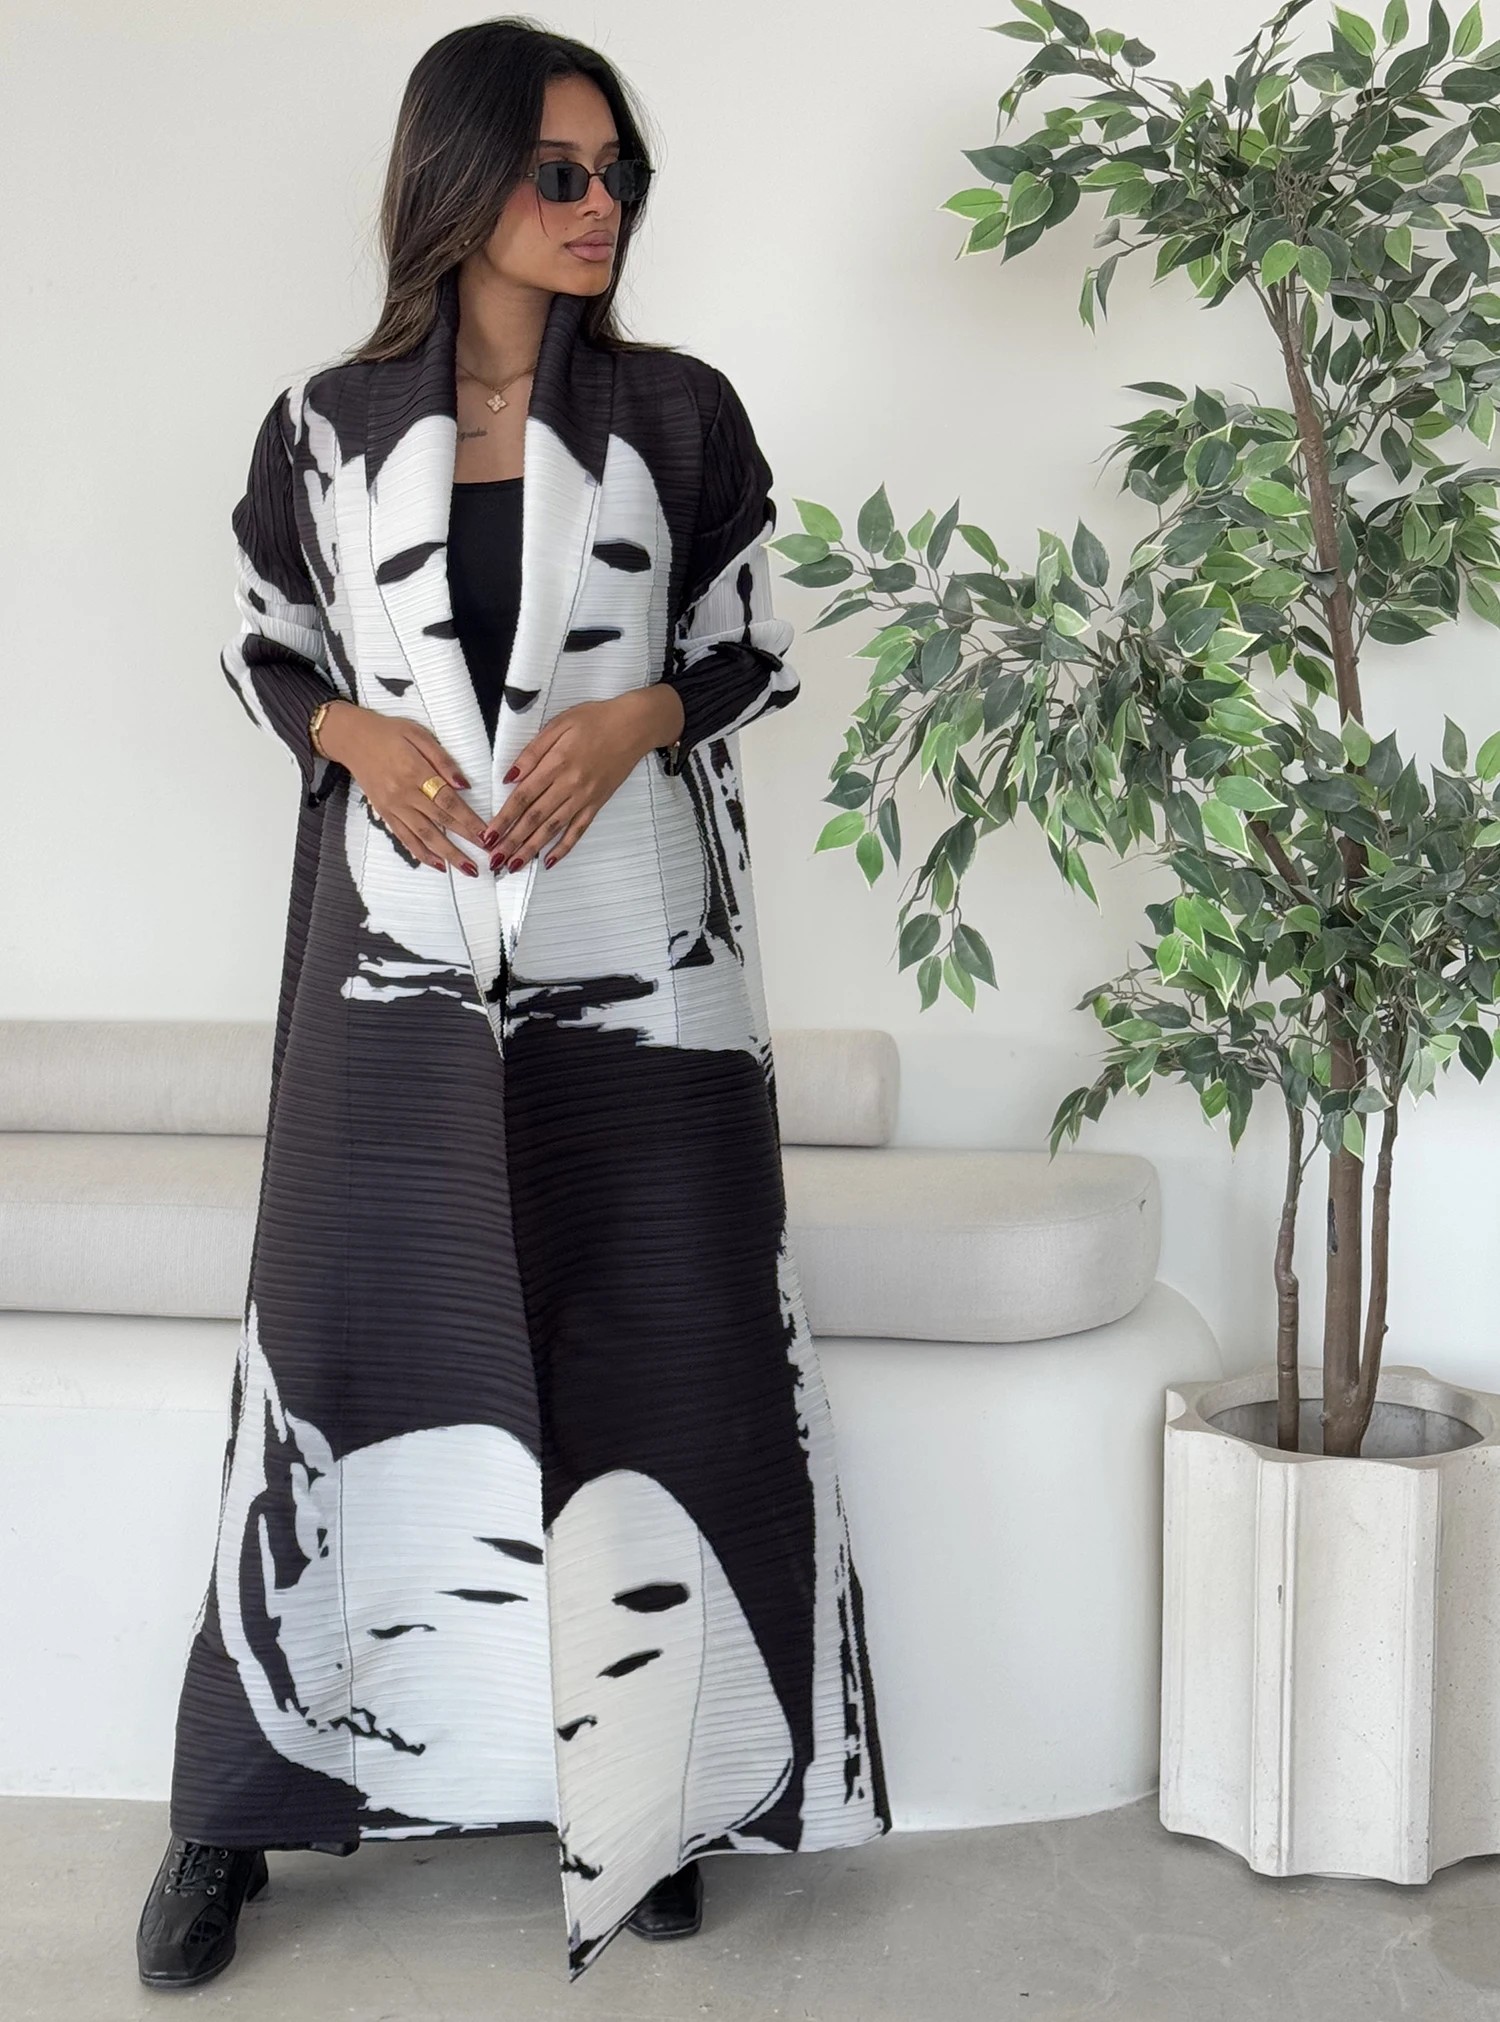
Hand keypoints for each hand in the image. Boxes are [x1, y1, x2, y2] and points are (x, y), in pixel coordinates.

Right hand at [316, 701, 489, 874]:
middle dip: (465, 842)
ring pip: (423, 836)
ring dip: (447, 855)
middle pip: (440, 822)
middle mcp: (404, 793)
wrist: (352, 738)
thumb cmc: (389, 733)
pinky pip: (404, 838)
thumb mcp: (419, 734)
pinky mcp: (384, 813)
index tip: (486, 834)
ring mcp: (393, 806)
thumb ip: (443, 760)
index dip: (469, 820)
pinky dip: (421, 853)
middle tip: (486, 856)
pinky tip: (437, 864)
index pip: (449, 802)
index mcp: (416, 771)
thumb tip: (464, 785)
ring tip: (466, 869)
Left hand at [480, 686, 684, 871]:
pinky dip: (564, 847)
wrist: (634, 725)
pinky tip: (549, 861)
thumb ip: (533, 752)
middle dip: (512, 841)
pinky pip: (578, 830)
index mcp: (556, 763)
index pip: (523, 797)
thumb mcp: (559, 724)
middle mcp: (570, 785)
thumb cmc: (596, 719)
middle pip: (535, 818)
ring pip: (553, 828)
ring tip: (514, 865)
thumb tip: (510, 776)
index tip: (488, 836)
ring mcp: (584, 797)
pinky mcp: (597, 803)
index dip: (504, 818)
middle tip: (494, 860)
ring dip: (532, 849)